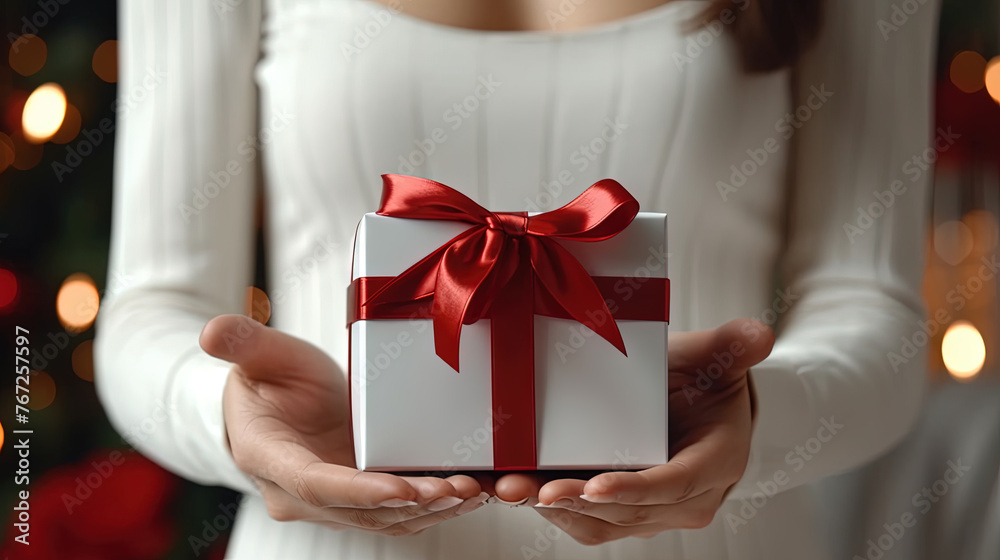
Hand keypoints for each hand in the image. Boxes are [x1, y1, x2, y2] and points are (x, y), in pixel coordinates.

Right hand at [200, 314, 489, 535]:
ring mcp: (331, 502)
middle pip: (358, 510)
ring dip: (429, 511)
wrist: (276, 405)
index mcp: (270, 457)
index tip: (402, 488)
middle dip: (410, 503)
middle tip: (456, 488)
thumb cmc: (268, 378)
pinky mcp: (358, 499)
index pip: (315, 483)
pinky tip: (469, 494)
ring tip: (471, 492)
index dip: (360, 491)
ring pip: (383, 519)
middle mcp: (299, 493)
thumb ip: (243, 344)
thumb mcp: (260, 355)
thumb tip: (212, 331)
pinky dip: (432, 508)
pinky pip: (396, 514)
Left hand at [493, 318, 773, 544]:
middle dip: (575, 501)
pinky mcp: (621, 512)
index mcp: (713, 465)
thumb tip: (758, 333)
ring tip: (507, 489)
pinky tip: (510, 489)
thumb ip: (733, 346)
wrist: (701, 405)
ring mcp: (652, 512)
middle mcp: (684, 501)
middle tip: (529, 487)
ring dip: (551, 510)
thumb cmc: (705, 380)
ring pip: (599, 524)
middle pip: (627, 511)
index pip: (673, 484)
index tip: (594, 486)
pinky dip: (547, 509)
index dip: (634, 488)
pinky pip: (583, 521)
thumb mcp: (718, 359)